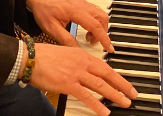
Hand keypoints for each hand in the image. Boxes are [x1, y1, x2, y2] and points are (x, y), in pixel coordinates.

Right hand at [23, 42, 137, 115]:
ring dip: (114, 95)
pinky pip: (86, 96)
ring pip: (100, 86)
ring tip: (124, 102)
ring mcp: (76, 74)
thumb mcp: (63, 53)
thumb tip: (83, 69)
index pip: (103, 66)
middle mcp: (81, 63)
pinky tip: (105, 111)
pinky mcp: (68, 84)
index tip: (125, 83)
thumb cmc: (43, 55)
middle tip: (133, 94)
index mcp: (80, 54)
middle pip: (106, 75)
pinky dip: (97, 105)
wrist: (30, 58)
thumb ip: (75, 61)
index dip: (116, 76)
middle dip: (122, 85)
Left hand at [26, 0, 113, 51]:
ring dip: (100, 27)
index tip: (109, 48)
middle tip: (93, 43)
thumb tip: (78, 51)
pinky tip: (87, 29)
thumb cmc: (43, 9)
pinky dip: (96, 21)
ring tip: (89, 37)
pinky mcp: (81, 2)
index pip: (95, 25)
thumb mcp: (51, 28)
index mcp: (75, 10)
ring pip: (100, 13)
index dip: (103, 38)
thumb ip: (65, 40)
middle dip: (103, 32)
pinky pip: (95, 11)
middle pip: (102, 18)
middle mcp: (81, 4)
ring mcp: (82, 2)